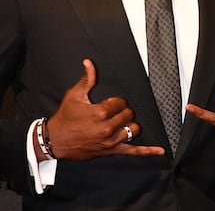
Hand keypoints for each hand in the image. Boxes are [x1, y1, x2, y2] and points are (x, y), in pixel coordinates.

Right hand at [41, 59, 164, 160]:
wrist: (55, 140)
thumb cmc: (64, 119)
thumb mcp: (74, 96)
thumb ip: (87, 79)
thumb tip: (89, 63)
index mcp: (100, 112)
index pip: (121, 102)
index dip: (116, 102)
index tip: (108, 104)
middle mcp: (107, 128)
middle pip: (129, 114)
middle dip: (123, 111)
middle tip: (111, 113)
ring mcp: (110, 141)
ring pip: (134, 129)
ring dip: (129, 124)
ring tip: (120, 123)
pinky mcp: (111, 151)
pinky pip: (133, 151)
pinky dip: (147, 151)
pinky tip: (159, 150)